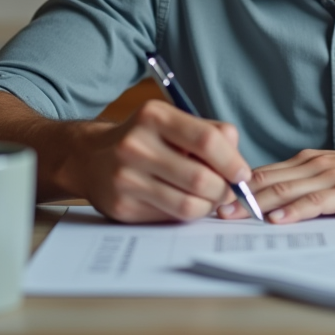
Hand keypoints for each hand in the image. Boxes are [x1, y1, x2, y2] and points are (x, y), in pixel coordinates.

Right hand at [70, 99, 252, 222]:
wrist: (92, 158)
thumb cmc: (146, 139)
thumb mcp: (174, 122)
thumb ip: (212, 134)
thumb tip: (239, 166)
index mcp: (154, 116)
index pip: (206, 140)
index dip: (232, 161)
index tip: (242, 174)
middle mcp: (136, 145)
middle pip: (201, 178)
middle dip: (224, 190)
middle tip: (228, 191)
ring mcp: (126, 178)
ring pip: (188, 204)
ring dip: (209, 206)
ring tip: (210, 199)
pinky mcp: (123, 206)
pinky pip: (170, 217)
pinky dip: (187, 213)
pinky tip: (185, 202)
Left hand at [218, 148, 334, 223]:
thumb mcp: (332, 176)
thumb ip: (304, 184)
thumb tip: (271, 202)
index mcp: (307, 161)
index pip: (264, 172)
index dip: (236, 185)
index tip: (211, 198)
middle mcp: (314, 165)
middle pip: (267, 179)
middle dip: (236, 196)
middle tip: (210, 209)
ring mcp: (330, 177)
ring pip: (286, 189)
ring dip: (257, 204)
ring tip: (233, 216)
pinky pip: (315, 201)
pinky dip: (294, 210)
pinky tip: (277, 219)